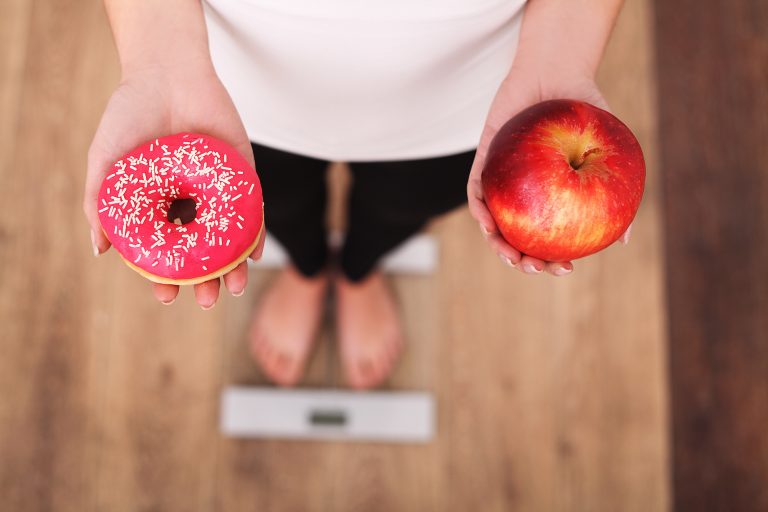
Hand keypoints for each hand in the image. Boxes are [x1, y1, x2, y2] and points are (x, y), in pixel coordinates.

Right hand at [83, 59, 264, 307]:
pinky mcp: (243, 175)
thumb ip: (99, 203)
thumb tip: (100, 250)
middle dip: (204, 281)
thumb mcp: (106, 161)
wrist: (166, 73)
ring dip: (232, 267)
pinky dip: (254, 234)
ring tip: (231, 288)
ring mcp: (217, 191)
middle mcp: (189, 203)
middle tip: (206, 300)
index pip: (165, 251)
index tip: (166, 296)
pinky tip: (252, 255)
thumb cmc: (130, 115)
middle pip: (201, 252)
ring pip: (228, 239)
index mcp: (158, 206)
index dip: (165, 276)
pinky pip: (252, 210)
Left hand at [467, 68, 631, 275]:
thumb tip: (624, 239)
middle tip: (535, 268)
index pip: (549, 238)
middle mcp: (525, 194)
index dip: (552, 260)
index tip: (565, 269)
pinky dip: (480, 209)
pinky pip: (476, 190)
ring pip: (493, 222)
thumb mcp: (608, 150)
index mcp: (551, 197)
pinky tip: (488, 221)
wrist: (557, 72)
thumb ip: (614, 191)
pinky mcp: (483, 162)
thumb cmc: (585, 111)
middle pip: (517, 238)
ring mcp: (502, 180)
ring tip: (511, 256)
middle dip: (522, 261)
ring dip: (497, 244)